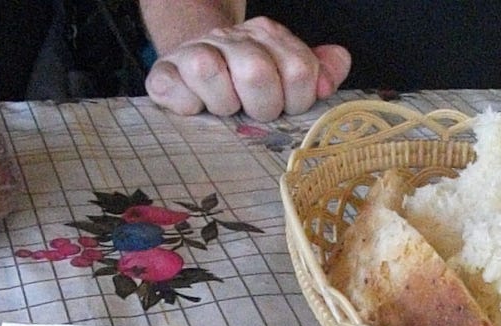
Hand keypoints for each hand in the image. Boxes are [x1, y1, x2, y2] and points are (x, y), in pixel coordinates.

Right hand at [144, 16, 350, 120]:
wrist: (196, 69)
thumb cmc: (249, 82)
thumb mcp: (289, 74)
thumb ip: (321, 71)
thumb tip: (336, 68)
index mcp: (268, 36)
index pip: (299, 70)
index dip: (297, 100)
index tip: (285, 106)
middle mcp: (232, 38)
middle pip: (256, 73)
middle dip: (262, 107)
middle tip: (254, 112)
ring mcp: (194, 52)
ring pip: (209, 72)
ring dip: (223, 105)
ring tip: (225, 110)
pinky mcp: (164, 73)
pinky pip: (173, 89)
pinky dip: (186, 106)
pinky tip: (195, 109)